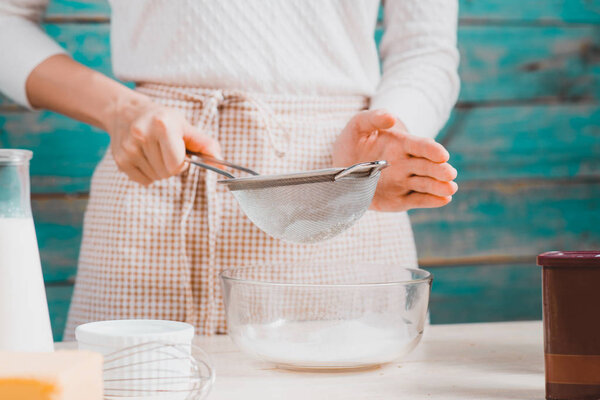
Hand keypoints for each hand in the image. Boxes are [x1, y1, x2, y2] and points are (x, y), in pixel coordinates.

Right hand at [105, 94, 220, 184]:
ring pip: (155, 178)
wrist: (126, 112)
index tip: (179, 152)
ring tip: (155, 152)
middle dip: (171, 167)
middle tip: (165, 151)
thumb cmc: (163, 120)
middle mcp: (142, 135)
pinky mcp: (120, 159)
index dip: (182, 162)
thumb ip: (206, 145)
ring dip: (160, 170)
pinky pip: (142, 181)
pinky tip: (144, 158)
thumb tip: (222, 165)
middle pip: (166, 173)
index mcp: (162, 125)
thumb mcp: (186, 127)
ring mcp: (128, 148)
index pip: (177, 164)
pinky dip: (147, 174)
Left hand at [333, 109, 457, 211]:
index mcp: (401, 144)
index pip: (420, 146)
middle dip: (439, 170)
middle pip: (427, 166)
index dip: (432, 150)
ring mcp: (404, 182)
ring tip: (450, 189)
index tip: (442, 155)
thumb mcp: (358, 126)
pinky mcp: (399, 200)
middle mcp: (407, 164)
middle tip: (449, 173)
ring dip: (439, 187)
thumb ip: (373, 118)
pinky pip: (416, 200)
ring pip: (425, 184)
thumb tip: (391, 118)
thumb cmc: (353, 142)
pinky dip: (430, 201)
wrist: (342, 168)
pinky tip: (443, 201)